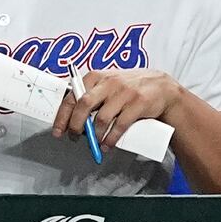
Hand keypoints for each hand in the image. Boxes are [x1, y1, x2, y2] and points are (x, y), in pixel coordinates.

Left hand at [56, 68, 181, 150]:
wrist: (162, 88)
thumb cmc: (129, 88)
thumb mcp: (108, 84)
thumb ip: (90, 94)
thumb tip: (69, 117)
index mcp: (96, 77)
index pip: (72, 96)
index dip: (62, 116)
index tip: (58, 130)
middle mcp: (109, 82)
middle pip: (84, 106)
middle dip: (75, 125)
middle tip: (74, 137)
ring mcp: (124, 92)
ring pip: (102, 119)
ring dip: (95, 135)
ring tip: (95, 143)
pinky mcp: (138, 103)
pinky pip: (119, 126)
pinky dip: (111, 138)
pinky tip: (107, 144)